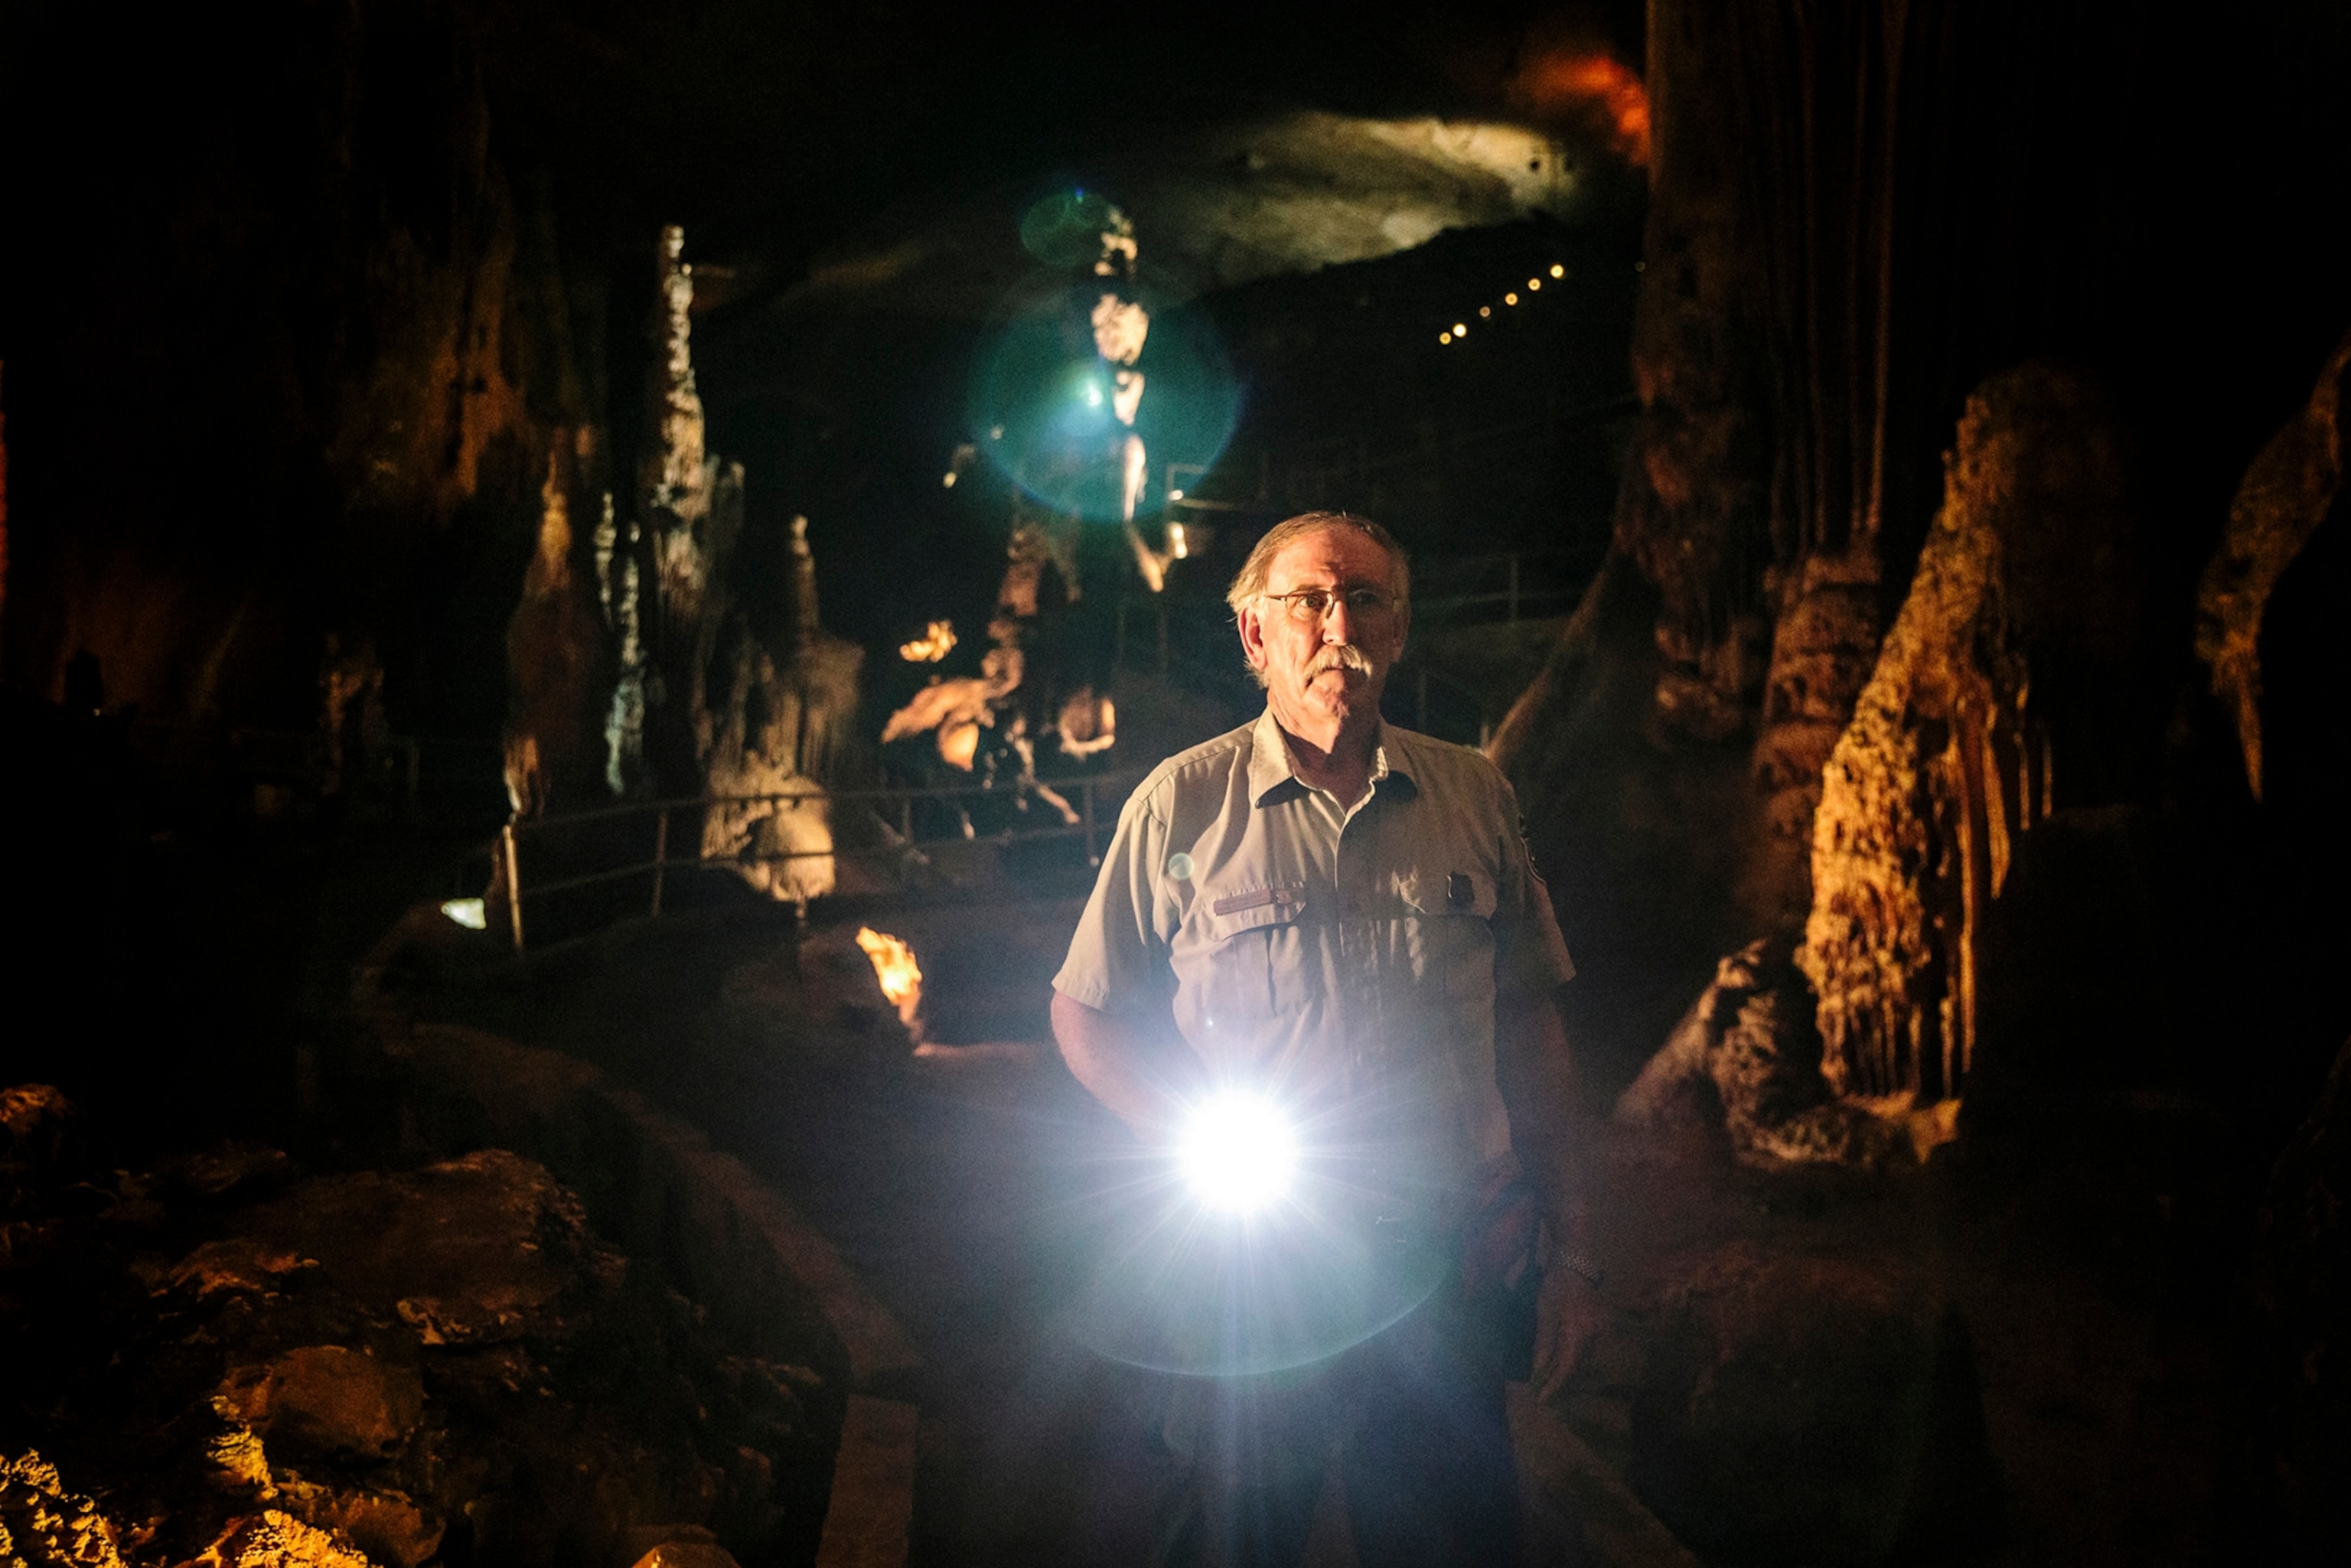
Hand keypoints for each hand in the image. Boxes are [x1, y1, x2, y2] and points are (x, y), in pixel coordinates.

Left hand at [1533, 1261, 1605, 1401]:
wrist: (1577, 1264)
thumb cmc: (1556, 1285)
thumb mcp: (1544, 1312)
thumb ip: (1543, 1343)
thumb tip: (1539, 1370)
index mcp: (1579, 1331)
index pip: (1567, 1366)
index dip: (1554, 1386)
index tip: (1542, 1399)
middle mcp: (1594, 1335)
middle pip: (1577, 1366)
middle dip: (1559, 1382)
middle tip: (1541, 1394)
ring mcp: (1600, 1331)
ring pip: (1582, 1360)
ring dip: (1565, 1371)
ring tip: (1547, 1382)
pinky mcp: (1601, 1328)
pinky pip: (1586, 1350)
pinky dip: (1572, 1359)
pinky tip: (1558, 1365)